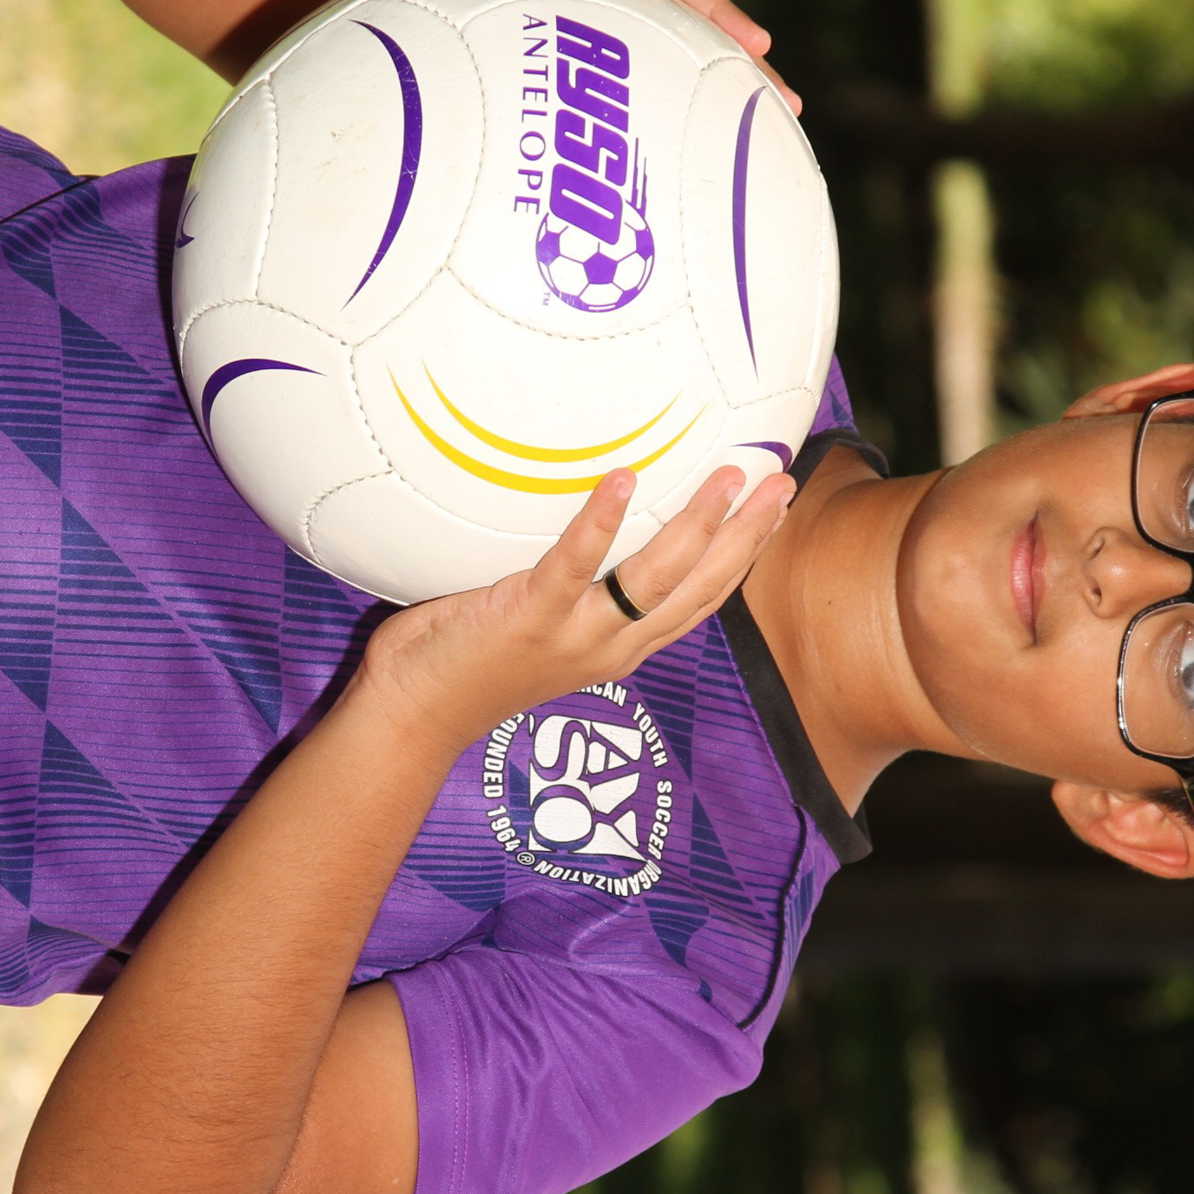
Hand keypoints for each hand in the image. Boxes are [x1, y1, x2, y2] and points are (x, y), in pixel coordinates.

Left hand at [358, 464, 797, 749]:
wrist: (413, 716)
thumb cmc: (464, 662)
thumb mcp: (537, 625)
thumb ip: (566, 583)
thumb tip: (577, 514)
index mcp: (620, 647)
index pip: (700, 601)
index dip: (742, 556)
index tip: (773, 510)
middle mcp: (610, 646)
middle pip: (698, 589)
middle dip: (746, 536)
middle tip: (780, 482)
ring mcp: (574, 636)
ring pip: (656, 580)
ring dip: (698, 526)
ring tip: (728, 476)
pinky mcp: (530, 619)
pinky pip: (575, 565)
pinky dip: (601, 523)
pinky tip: (622, 480)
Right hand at [371, 0, 801, 113]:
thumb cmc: (417, 28)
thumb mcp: (462, 98)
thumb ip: (486, 143)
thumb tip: (479, 233)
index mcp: (585, 43)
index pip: (664, 74)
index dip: (710, 107)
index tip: (754, 152)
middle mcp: (594, 1)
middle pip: (685, 31)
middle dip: (737, 67)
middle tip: (785, 106)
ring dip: (713, 12)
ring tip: (754, 43)